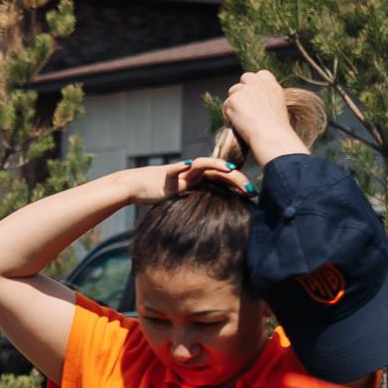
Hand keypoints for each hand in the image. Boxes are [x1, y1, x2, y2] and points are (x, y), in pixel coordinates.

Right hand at [132, 156, 248, 204]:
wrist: (135, 186)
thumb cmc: (158, 196)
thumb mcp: (182, 203)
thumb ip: (196, 205)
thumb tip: (213, 223)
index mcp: (199, 180)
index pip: (223, 178)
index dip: (238, 183)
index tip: (252, 194)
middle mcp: (193, 173)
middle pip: (219, 171)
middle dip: (236, 178)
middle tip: (251, 190)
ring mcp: (182, 174)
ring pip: (203, 165)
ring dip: (218, 165)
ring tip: (231, 170)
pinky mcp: (167, 177)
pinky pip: (175, 168)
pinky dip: (182, 166)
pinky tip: (190, 165)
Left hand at [220, 69, 305, 160]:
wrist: (271, 136)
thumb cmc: (276, 130)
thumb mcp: (277, 108)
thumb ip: (266, 99)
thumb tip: (254, 102)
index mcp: (272, 86)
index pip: (261, 74)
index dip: (255, 82)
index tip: (253, 93)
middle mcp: (259, 84)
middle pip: (246, 77)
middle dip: (243, 88)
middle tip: (242, 104)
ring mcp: (246, 90)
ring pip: (233, 91)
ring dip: (234, 101)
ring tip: (241, 118)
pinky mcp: (234, 99)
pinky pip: (226, 105)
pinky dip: (228, 113)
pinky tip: (237, 123)